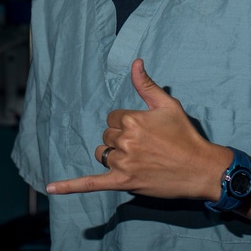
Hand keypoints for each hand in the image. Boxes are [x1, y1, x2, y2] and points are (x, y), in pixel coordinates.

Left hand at [46, 59, 226, 200]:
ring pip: (102, 153)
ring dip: (113, 155)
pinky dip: (69, 186)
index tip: (147, 131)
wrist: (201, 169)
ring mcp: (123, 163)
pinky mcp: (123, 182)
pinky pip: (91, 183)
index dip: (128, 124)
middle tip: (148, 147)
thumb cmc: (185, 136)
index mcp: (131, 120)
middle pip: (107, 136)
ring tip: (139, 159)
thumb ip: (146, 85)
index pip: (113, 118)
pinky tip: (50, 188)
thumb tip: (134, 62)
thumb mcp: (167, 105)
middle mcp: (124, 141)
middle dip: (122, 140)